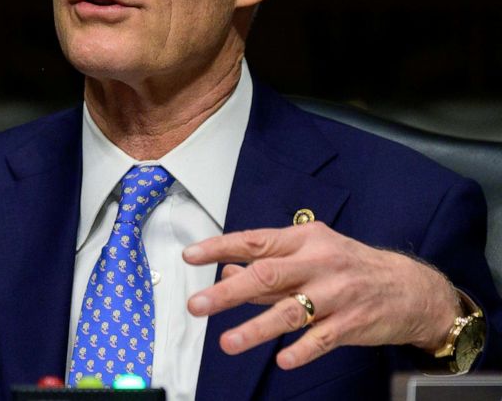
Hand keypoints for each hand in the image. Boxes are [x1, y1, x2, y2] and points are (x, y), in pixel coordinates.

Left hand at [183, 222, 460, 369]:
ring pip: (290, 311)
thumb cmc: (349, 267)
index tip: (190, 256)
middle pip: (267, 275)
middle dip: (228, 292)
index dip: (219, 248)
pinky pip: (323, 338)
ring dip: (256, 329)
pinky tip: (283, 361)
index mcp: (303, 240)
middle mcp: (318, 262)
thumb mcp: (309, 253)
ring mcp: (336, 293)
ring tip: (228, 343)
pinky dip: (302, 350)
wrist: (411, 287)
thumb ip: (268, 264)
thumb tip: (225, 268)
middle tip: (196, 305)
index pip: (254, 241)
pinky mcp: (353, 322)